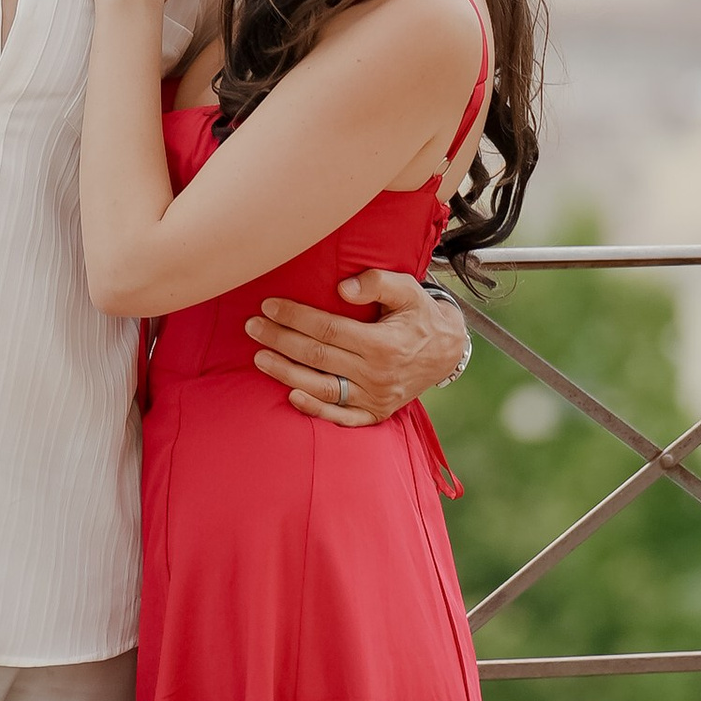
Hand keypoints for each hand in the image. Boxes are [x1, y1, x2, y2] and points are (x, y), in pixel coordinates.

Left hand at [248, 266, 469, 424]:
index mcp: (383, 344)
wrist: (448, 350)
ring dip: (286, 373)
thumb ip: (377, 283)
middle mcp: (377, 374)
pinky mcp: (375, 413)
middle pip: (317, 356)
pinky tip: (291, 396)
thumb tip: (342, 288)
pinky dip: (315, 411)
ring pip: (321, 387)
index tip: (269, 305)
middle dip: (280, 340)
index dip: (295, 317)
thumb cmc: (421, 315)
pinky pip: (341, 418)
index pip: (328, 329)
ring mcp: (375, 398)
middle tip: (252, 326)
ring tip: (259, 357)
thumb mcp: (408, 290)